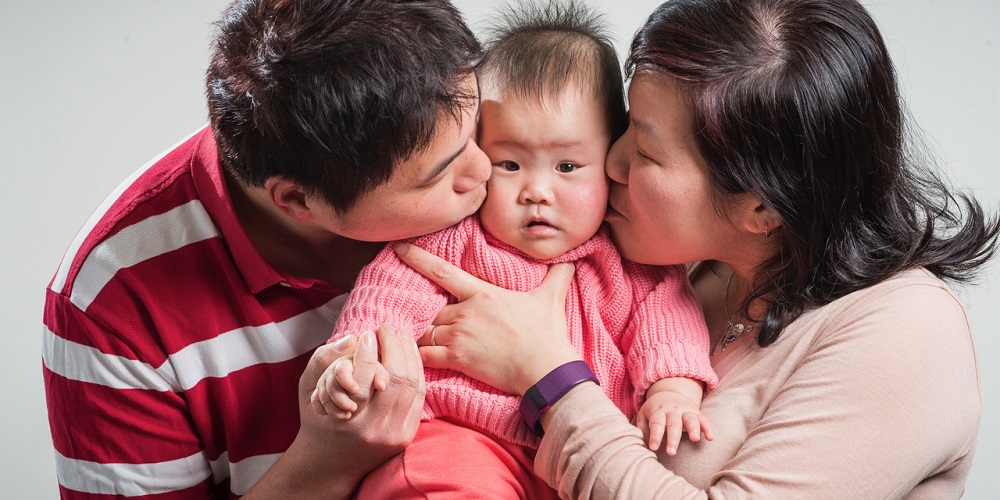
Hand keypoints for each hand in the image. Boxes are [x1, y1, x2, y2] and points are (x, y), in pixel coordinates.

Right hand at [247, 324, 424, 497]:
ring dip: (409, 354)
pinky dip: (417, 370)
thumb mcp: (308, 389)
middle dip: (395, 346)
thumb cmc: (318, 420)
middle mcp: (373, 430)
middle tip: (388, 327)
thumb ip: (325, 360)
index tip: (369, 332)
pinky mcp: (407, 436)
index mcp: (346, 420)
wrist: (331, 464)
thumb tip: (353, 337)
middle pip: (396, 378)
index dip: (369, 350)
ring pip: (413, 385)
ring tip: (401, 334)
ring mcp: (394, 435)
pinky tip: (410, 353)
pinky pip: (419, 396)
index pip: (364, 376)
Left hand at [393, 242, 578, 394]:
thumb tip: (569, 260)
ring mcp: (458, 335)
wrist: (546, 368)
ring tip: (427, 344)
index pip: (443, 270)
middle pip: (434, 311)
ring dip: (425, 338)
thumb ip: (556, 276)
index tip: (399, 247)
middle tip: (440, 328)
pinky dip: (417, 357)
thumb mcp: (552, 298)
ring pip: (426, 332)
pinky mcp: (456, 359)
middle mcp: (465, 311)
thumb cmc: (548, 334)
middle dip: (434, 319)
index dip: (418, 258)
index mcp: (483, 293)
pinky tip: (413, 360)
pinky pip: (424, 356)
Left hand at [635, 378, 712, 454]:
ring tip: (695, 439)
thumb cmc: (655, 410)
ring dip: (693, 429)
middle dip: (673, 438)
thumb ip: (642, 428)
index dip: (655, 436)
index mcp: (658, 411)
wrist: (670, 392)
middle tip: (671, 452)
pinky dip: (708, 428)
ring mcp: (685, 411)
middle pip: (673, 424)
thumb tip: (640, 445)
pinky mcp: (696, 413)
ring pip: (690, 419)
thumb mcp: (644, 415)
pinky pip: (704, 419)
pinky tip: (711, 437)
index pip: (656, 424)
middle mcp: (672, 410)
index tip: (653, 448)